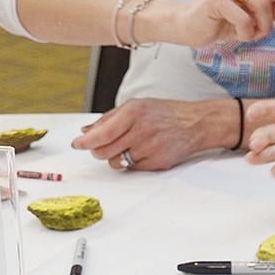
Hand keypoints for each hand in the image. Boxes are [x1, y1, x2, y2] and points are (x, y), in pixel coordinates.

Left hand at [72, 98, 223, 170]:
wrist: (198, 123)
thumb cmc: (166, 113)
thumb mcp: (138, 105)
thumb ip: (110, 118)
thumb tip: (86, 131)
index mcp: (135, 112)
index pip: (101, 134)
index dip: (85, 142)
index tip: (77, 145)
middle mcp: (142, 130)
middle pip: (103, 151)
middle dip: (99, 150)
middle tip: (106, 145)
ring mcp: (151, 148)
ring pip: (115, 162)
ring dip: (116, 157)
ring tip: (130, 146)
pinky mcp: (157, 162)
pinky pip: (132, 169)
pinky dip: (133, 162)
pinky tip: (144, 151)